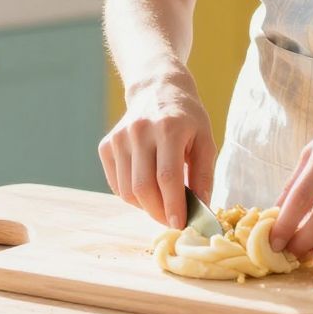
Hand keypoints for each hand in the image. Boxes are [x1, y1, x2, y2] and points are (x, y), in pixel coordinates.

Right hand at [99, 70, 214, 230]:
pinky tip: (147, 189)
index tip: (180, 225)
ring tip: (161, 204)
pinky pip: (116, 184)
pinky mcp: (106, 144)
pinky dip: (131, 196)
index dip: (173, 206)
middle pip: (143, 187)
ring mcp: (119, 137)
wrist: (157, 88)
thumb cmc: (187, 118)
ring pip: (127, 190)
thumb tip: (201, 209)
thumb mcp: (205, 140)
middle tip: (171, 220)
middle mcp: (140, 131)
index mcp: (169, 128)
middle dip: (158, 212)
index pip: (168, 177)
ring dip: (145, 207)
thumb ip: (204, 175)